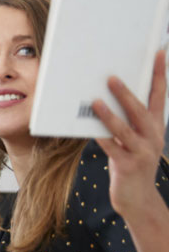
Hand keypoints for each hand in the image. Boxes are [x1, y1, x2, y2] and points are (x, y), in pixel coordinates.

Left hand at [92, 50, 166, 223]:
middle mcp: (153, 136)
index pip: (160, 95)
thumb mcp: (133, 140)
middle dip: (127, 93)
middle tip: (112, 77)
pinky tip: (90, 130)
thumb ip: (126, 122)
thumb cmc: (131, 164)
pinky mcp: (128, 165)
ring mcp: (142, 151)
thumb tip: (105, 97)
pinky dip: (101, 137)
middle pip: (141, 110)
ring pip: (125, 129)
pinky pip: (112, 148)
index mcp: (156, 127)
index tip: (159, 52)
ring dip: (110, 114)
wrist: (137, 198)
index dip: (159, 74)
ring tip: (96, 101)